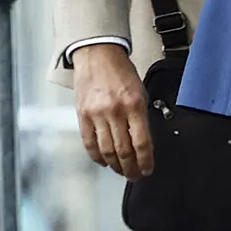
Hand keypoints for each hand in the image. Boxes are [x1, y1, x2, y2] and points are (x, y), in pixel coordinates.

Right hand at [73, 43, 152, 179]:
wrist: (98, 55)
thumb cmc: (122, 73)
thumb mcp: (141, 92)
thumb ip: (141, 118)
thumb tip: (143, 145)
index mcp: (134, 105)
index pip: (142, 142)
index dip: (146, 161)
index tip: (147, 170)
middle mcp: (115, 111)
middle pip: (124, 151)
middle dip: (131, 168)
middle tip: (135, 175)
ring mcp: (97, 114)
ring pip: (106, 150)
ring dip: (115, 166)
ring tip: (121, 171)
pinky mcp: (82, 115)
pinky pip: (89, 143)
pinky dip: (97, 156)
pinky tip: (104, 161)